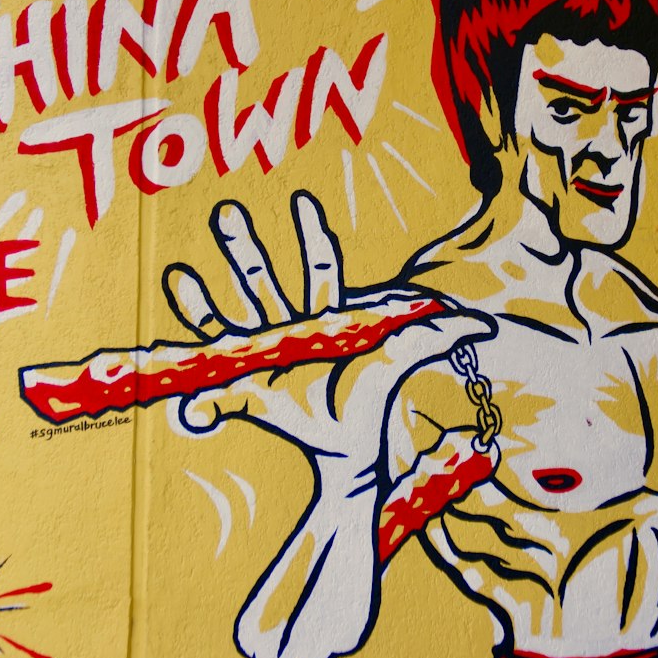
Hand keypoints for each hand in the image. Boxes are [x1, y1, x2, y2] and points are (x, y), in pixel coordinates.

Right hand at [163, 192, 494, 461]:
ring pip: (233, 317)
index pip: (319, 269)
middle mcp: (292, 331)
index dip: (311, 236)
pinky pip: (221, 361)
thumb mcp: (398, 364)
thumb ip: (432, 340)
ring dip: (207, 294)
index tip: (301, 202)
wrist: (350, 455)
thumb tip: (482, 322)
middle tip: (225, 211)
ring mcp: (268, 356)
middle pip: (265, 281)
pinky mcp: (252, 385)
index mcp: (327, 319)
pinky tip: (175, 332)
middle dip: (245, 249)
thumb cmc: (371, 406)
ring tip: (178, 269)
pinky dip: (198, 346)